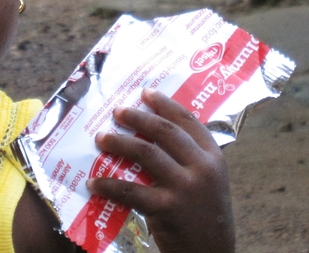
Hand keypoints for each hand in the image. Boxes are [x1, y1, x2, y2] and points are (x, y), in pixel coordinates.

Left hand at [87, 88, 234, 252]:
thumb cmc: (204, 215)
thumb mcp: (208, 181)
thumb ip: (189, 159)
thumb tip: (149, 135)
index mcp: (214, 156)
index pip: (187, 120)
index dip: (165, 103)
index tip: (145, 92)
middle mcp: (203, 167)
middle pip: (164, 131)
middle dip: (137, 118)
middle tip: (116, 112)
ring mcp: (186, 187)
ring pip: (146, 153)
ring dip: (118, 143)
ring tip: (101, 139)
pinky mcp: (168, 209)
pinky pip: (131, 190)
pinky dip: (109, 184)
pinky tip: (94, 182)